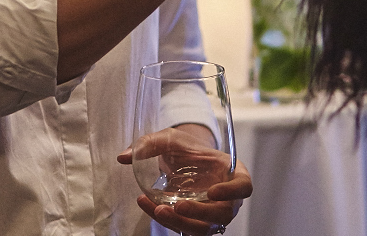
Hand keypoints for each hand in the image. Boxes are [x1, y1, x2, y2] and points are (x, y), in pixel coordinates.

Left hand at [117, 132, 250, 235]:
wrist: (182, 159)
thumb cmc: (185, 148)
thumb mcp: (169, 138)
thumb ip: (149, 143)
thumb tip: (123, 156)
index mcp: (231, 172)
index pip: (244, 186)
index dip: (232, 192)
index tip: (211, 191)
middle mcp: (227, 196)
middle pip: (222, 214)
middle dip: (199, 214)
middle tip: (176, 206)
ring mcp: (213, 212)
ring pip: (204, 228)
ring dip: (183, 223)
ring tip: (158, 210)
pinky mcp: (197, 222)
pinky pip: (187, 228)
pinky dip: (169, 221)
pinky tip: (149, 207)